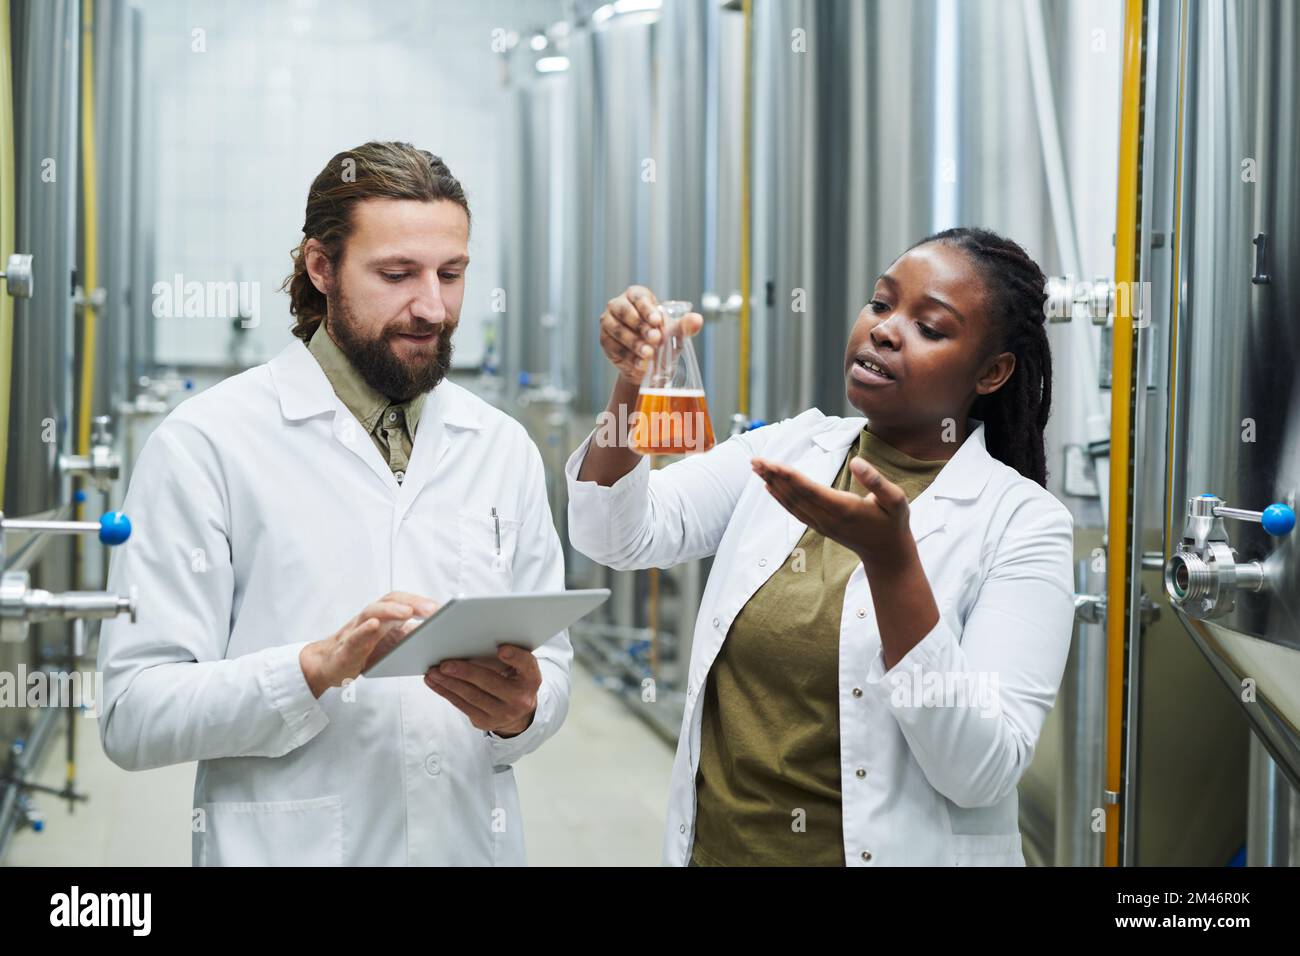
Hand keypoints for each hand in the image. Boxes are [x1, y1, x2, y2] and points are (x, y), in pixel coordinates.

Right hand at [300, 591, 438, 697]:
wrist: (329, 665)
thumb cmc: (363, 652)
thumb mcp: (391, 644)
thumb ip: (410, 636)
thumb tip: (438, 635)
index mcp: (385, 617)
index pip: (404, 601)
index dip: (423, 602)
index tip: (445, 608)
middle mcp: (371, 618)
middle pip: (391, 601)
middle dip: (413, 602)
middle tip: (433, 610)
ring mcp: (356, 630)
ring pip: (372, 612)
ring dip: (390, 610)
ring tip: (407, 612)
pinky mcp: (345, 647)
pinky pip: (354, 636)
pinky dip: (363, 629)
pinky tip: (374, 626)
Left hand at [424, 644, 541, 736]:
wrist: (518, 713)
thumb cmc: (514, 680)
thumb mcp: (520, 668)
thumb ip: (507, 656)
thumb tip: (473, 641)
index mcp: (531, 679)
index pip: (527, 665)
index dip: (515, 657)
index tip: (501, 649)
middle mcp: (520, 699)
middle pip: (490, 683)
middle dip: (465, 673)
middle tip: (445, 664)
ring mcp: (502, 714)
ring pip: (472, 696)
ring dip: (449, 683)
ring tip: (433, 672)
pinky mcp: (485, 722)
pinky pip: (462, 706)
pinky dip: (446, 692)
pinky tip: (435, 682)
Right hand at [599, 285, 702, 385]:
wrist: (648, 364)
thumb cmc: (662, 340)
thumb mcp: (675, 333)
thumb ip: (685, 326)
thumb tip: (697, 320)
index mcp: (636, 296)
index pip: (639, 297)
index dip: (648, 309)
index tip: (658, 321)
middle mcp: (618, 305)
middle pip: (624, 311)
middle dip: (640, 326)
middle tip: (655, 339)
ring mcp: (608, 322)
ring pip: (617, 330)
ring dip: (634, 343)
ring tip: (649, 354)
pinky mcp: (604, 340)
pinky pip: (614, 347)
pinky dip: (628, 357)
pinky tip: (641, 364)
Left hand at [751, 455, 913, 567]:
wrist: (887, 554)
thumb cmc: (893, 523)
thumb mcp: (896, 500)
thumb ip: (876, 481)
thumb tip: (856, 462)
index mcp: (844, 509)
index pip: (810, 490)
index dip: (789, 476)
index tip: (772, 463)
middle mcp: (828, 518)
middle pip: (795, 495)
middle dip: (773, 476)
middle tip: (754, 459)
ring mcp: (821, 524)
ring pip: (791, 503)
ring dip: (772, 484)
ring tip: (756, 468)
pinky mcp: (819, 526)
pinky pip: (795, 511)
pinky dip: (780, 498)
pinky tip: (769, 486)